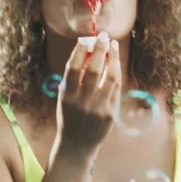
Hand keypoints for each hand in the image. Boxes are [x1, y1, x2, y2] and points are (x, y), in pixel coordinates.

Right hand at [56, 35, 120, 155]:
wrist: (77, 145)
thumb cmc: (69, 117)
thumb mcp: (64, 99)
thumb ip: (73, 79)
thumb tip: (86, 52)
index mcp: (67, 96)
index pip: (74, 68)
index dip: (80, 52)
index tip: (86, 40)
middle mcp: (82, 102)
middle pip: (94, 70)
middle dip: (100, 50)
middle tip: (104, 37)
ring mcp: (98, 108)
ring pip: (110, 77)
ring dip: (113, 59)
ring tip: (113, 46)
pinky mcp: (110, 113)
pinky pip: (115, 88)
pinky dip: (116, 73)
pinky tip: (115, 63)